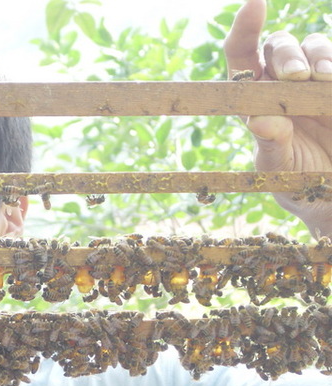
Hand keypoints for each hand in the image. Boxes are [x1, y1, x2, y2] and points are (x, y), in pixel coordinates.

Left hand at [223, 0, 331, 235]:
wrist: (327, 187)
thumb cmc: (292, 174)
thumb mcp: (277, 164)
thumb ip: (270, 143)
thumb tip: (258, 121)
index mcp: (253, 96)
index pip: (241, 53)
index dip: (245, 27)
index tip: (256, 4)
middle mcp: (280, 81)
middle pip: (278, 46)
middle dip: (287, 54)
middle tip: (298, 76)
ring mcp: (313, 79)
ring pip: (313, 45)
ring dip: (318, 55)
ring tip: (323, 78)